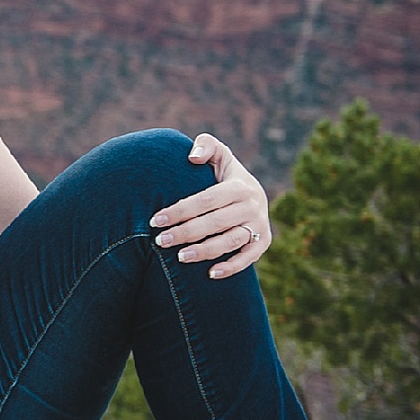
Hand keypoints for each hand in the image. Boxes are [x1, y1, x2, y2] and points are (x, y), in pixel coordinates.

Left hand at [149, 133, 271, 279]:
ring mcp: (259, 224)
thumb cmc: (224, 174)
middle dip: (186, 233)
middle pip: (215, 222)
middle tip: (160, 241)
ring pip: (231, 241)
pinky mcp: (264, 241)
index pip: (205, 200)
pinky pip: (250, 257)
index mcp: (239, 186)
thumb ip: (206, 145)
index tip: (155, 220)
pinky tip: (211, 274)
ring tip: (180, 257)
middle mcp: (252, 206)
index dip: (180, 210)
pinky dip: (233, 266)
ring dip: (205, 251)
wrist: (251, 192)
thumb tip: (192, 156)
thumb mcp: (219, 154)